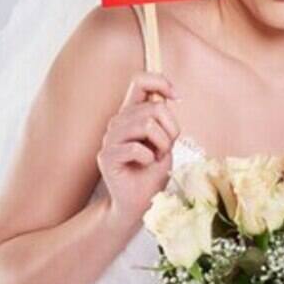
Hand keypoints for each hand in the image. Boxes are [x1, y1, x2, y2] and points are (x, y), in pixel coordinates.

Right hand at [97, 72, 178, 226]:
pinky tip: (145, 165)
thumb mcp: (165, 140)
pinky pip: (136, 148)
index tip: (177, 97)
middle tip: (165, 149)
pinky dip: (149, 158)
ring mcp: (110, 138)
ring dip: (161, 144)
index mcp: (132, 113)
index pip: (140, 81)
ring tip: (156, 157)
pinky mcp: (106, 156)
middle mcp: (118, 121)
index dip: (160, 82)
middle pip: (154, 108)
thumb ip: (163, 119)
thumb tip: (169, 97)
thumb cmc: (153, 171)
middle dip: (171, 130)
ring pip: (147, 124)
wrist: (139, 202)